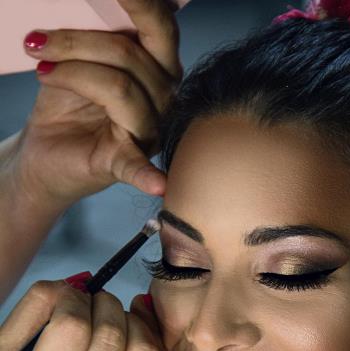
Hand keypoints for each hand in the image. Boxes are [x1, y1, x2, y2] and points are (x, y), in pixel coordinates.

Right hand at [0, 280, 164, 350]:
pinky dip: (147, 345)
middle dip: (105, 304)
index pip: (72, 328)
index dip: (73, 300)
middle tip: (92, 304)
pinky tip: (129, 342)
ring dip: (132, 321)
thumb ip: (30, 314)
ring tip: (112, 320)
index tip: (68, 299)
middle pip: (113, 335)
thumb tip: (75, 284)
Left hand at [13, 0, 183, 209]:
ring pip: (119, 89)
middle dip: (81, 41)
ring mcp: (147, 133)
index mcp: (158, 68)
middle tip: (38, 41)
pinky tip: (158, 185)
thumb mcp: (80, 57)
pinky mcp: (124, 162)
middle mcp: (163, 99)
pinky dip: (149, 176)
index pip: (162, 28)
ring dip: (70, 72)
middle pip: (132, 56)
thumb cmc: (65, 101)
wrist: (44, 150)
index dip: (142, 3)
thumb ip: (99, 33)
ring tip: (42, 71)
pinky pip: (139, 166)